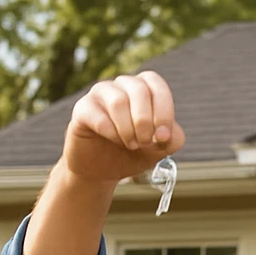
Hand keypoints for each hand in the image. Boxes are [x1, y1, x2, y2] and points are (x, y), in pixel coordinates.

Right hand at [63, 71, 185, 183]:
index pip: (157, 85)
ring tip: (131, 145)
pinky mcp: (83, 109)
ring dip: (129, 129)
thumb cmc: (136, 152)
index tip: (163, 136)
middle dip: (146, 122)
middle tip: (145, 143)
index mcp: (145, 89)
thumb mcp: (161, 148)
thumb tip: (165, 133)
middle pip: (139, 90)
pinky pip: (99, 117)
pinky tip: (115, 141)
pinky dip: (112, 135)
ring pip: (118, 101)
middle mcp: (122, 85)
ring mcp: (100, 94)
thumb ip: (172, 138)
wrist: (104, 169)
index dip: (164, 111)